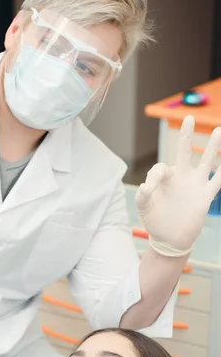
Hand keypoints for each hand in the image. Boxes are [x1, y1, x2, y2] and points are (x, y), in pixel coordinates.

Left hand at [135, 115, 220, 256]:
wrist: (171, 238)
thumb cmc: (155, 221)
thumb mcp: (144, 209)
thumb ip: (143, 197)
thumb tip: (146, 187)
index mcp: (165, 179)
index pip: (161, 167)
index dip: (155, 175)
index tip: (149, 188)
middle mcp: (181, 177)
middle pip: (184, 151)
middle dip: (186, 135)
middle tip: (188, 118)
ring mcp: (194, 185)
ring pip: (205, 161)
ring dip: (212, 147)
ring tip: (218, 130)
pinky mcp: (205, 196)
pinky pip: (217, 181)